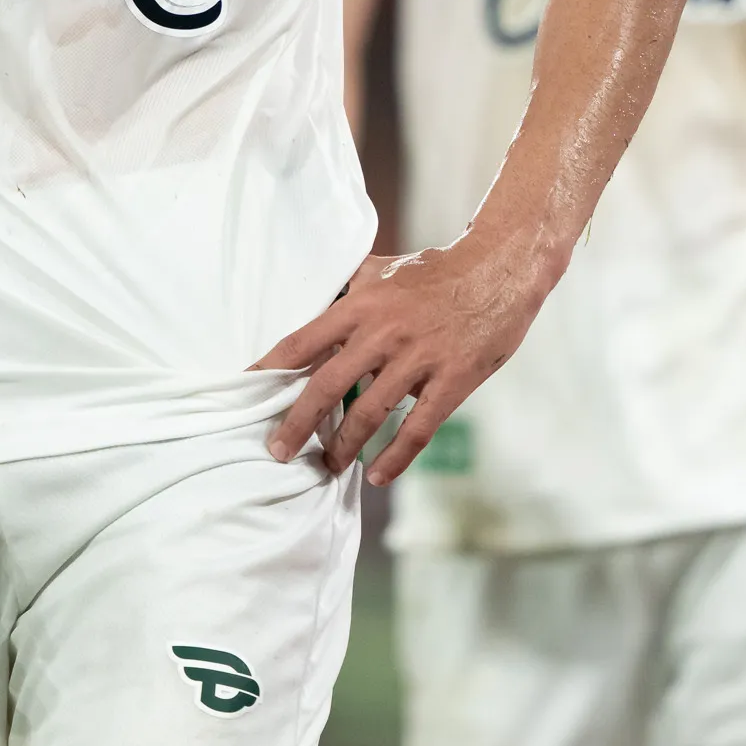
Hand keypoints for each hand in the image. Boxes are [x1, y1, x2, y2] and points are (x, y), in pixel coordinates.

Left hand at [254, 235, 555, 484]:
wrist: (499, 270)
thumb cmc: (436, 270)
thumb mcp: (383, 270)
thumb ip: (348, 290)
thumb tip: (314, 305)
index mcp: (361, 305)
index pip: (302, 342)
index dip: (270, 370)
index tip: (245, 393)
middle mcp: (383, 333)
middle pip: (326, 385)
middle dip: (297, 423)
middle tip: (278, 450)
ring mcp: (418, 359)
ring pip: (369, 414)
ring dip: (343, 446)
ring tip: (329, 464)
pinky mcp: (451, 381)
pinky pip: (417, 429)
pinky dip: (395, 457)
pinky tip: (378, 475)